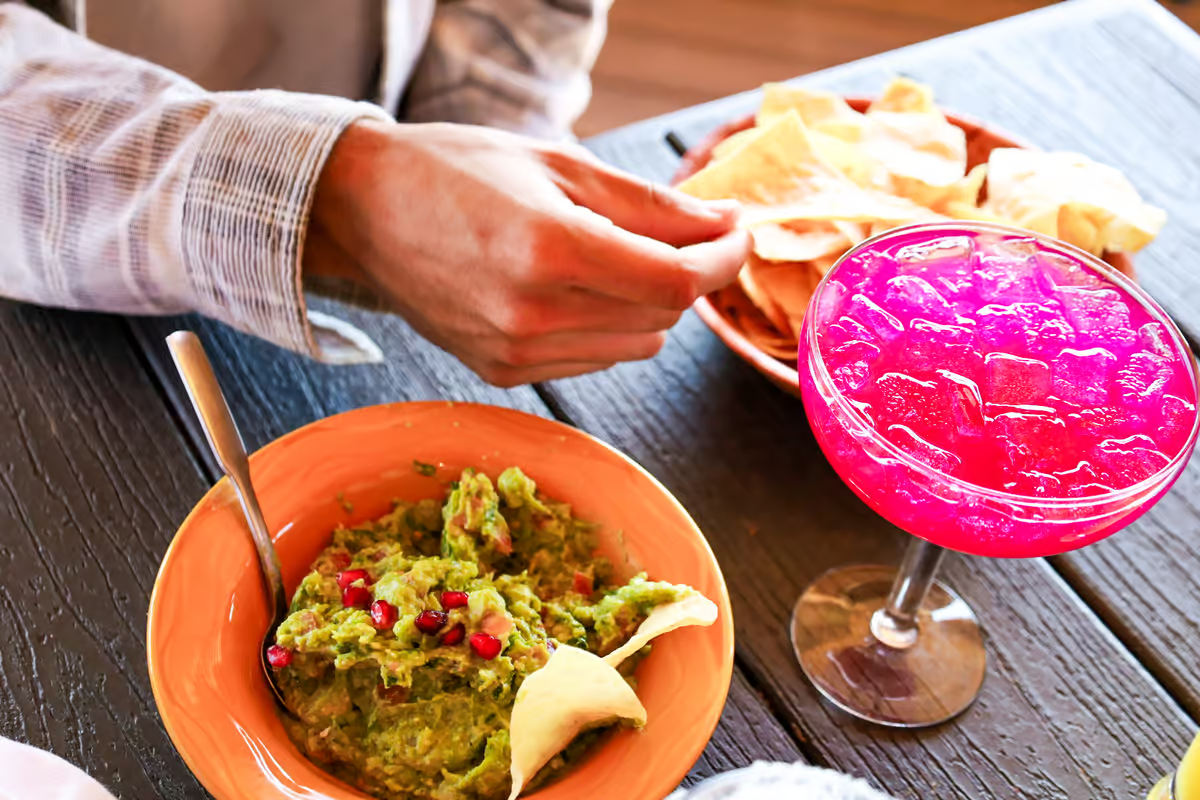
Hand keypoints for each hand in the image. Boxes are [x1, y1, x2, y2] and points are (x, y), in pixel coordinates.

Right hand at [306, 120, 748, 386]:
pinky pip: (593, 359)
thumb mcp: (559, 164)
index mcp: (550, 247)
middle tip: (675, 232)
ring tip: (606, 256)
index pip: (677, 281)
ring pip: (636, 345)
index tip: (734, 234)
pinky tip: (570, 289)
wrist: (363, 211)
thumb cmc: (456, 171)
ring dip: (645, 304)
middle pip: (663, 317)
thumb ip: (649, 204)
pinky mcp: (502, 373)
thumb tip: (722, 226)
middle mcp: (532, 313)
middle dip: (684, 274)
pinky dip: (605, 327)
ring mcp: (514, 351)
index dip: (722, 260)